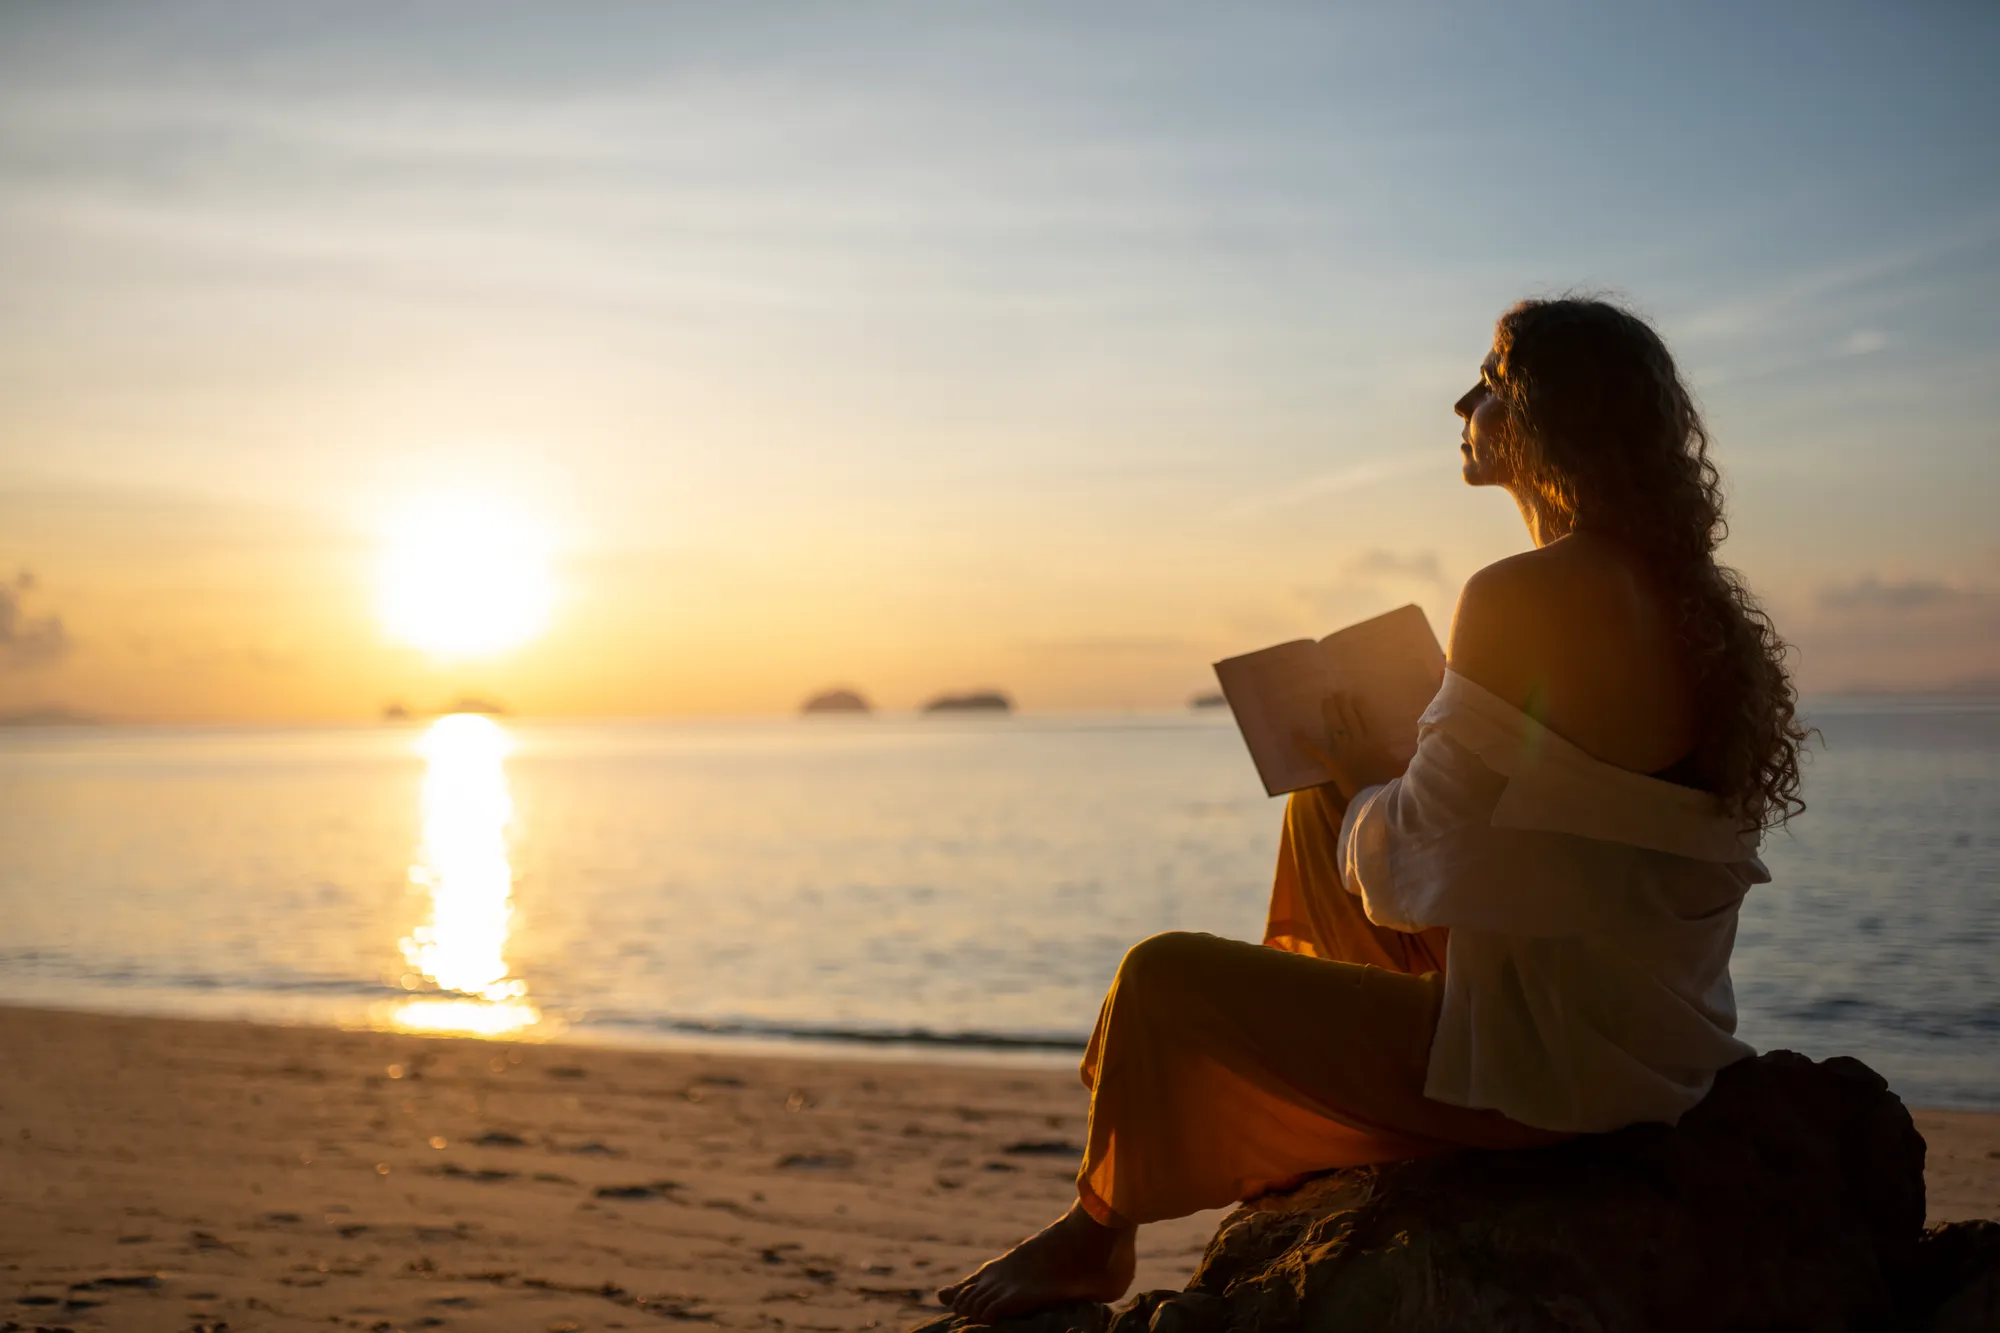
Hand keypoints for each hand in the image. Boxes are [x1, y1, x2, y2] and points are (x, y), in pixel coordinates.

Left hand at [1293, 692, 1407, 801]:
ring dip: (1330, 713)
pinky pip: (1316, 750)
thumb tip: (1420, 744)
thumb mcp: (1404, 766)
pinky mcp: (1333, 763)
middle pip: (1348, 719)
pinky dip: (1304, 742)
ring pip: (1335, 727)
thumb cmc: (1394, 784)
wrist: (1379, 798)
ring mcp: (1345, 751)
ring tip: (1325, 701)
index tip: (1355, 696)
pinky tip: (1294, 732)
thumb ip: (1405, 755)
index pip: (1365, 720)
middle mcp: (1359, 742)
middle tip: (1335, 693)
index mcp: (1375, 742)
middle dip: (1341, 705)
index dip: (1358, 707)